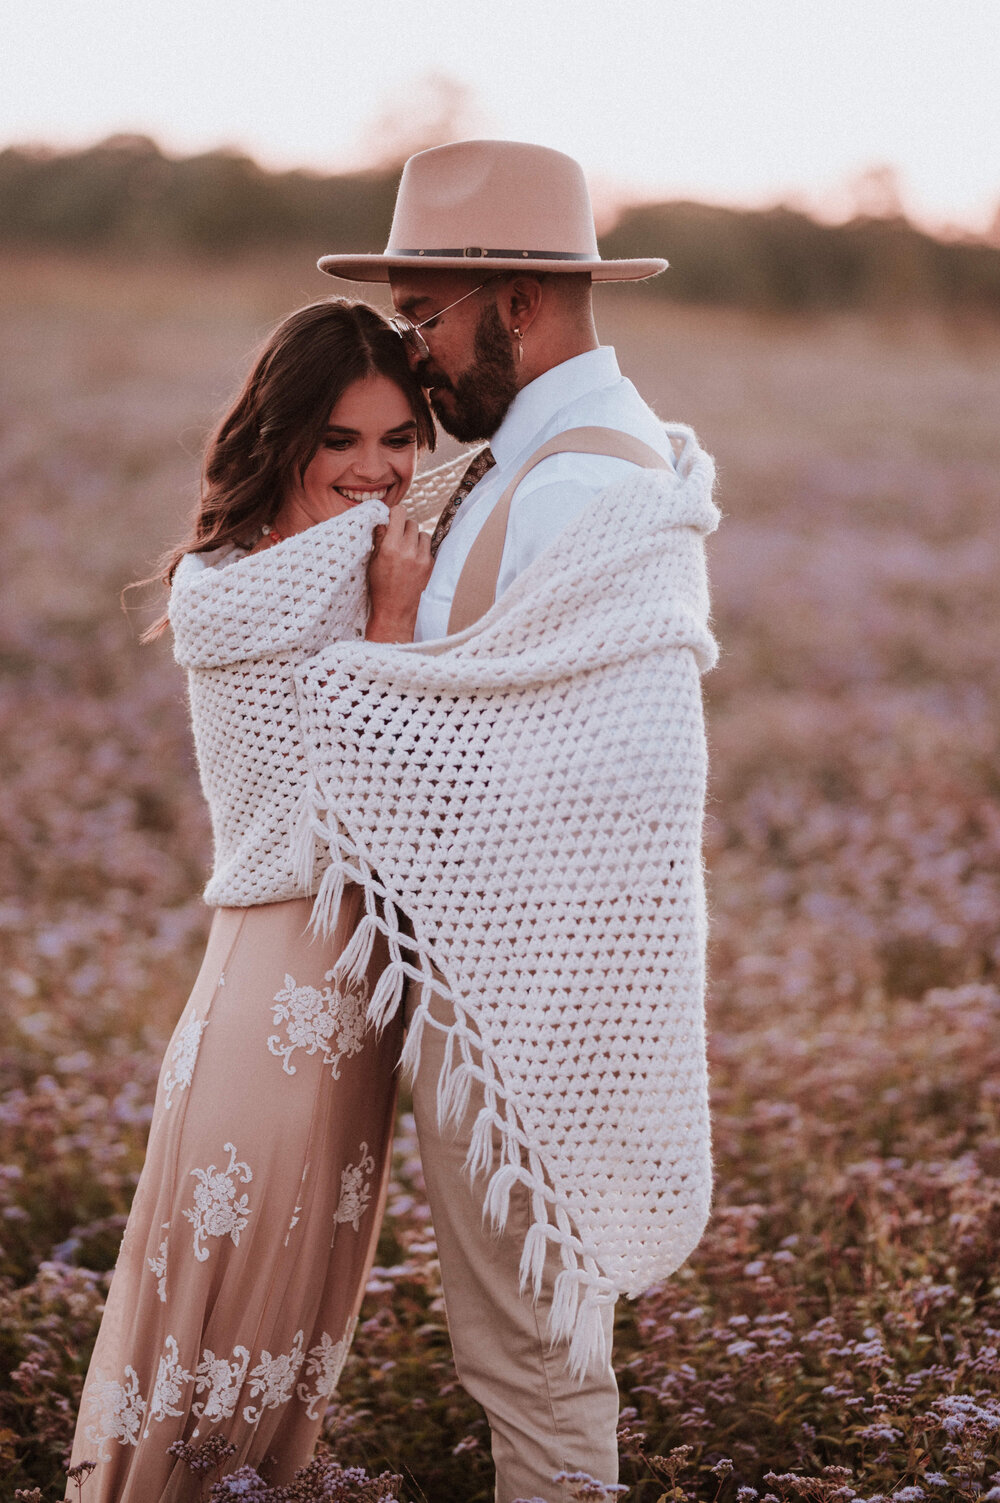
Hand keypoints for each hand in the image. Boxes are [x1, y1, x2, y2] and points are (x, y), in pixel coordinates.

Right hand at [365, 505, 432, 642]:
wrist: (396, 613)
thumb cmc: (380, 589)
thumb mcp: (373, 563)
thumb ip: (378, 539)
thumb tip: (382, 521)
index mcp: (390, 547)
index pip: (399, 514)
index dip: (395, 513)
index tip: (392, 517)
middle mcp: (408, 551)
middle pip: (412, 523)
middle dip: (404, 527)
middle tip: (398, 537)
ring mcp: (422, 559)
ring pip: (423, 534)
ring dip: (415, 538)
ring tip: (407, 550)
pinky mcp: (431, 566)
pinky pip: (429, 548)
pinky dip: (422, 551)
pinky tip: (413, 562)